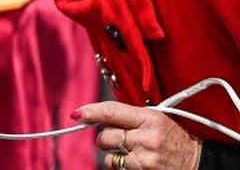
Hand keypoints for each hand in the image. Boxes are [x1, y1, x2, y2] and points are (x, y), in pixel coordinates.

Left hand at [73, 101, 201, 168]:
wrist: (198, 163)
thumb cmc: (174, 139)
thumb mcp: (156, 120)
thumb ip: (129, 117)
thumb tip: (97, 116)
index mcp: (150, 118)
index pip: (112, 111)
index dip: (91, 111)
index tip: (76, 114)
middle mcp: (146, 138)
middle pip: (105, 136)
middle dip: (106, 138)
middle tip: (120, 139)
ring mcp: (145, 159)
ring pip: (109, 156)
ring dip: (114, 155)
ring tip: (132, 153)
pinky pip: (118, 169)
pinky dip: (121, 167)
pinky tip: (136, 163)